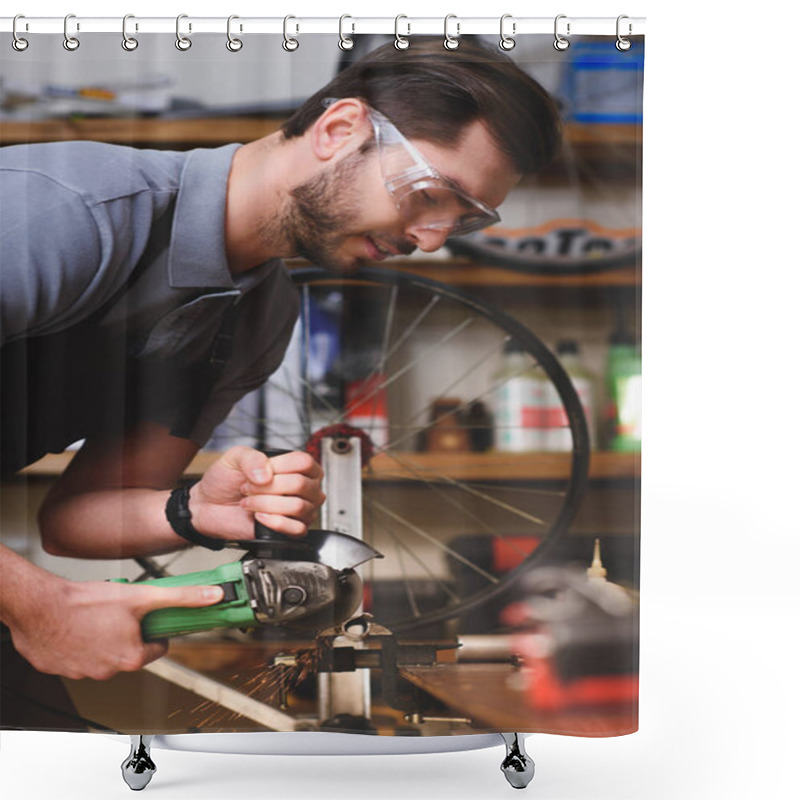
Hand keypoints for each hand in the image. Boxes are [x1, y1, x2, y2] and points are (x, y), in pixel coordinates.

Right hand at [8, 578, 223, 680]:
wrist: (41, 606)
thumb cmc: (88, 603)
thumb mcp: (143, 595)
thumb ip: (182, 597)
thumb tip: (213, 596)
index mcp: (132, 657)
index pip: (157, 647)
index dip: (154, 629)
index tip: (145, 617)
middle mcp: (109, 671)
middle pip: (130, 650)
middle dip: (128, 631)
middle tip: (118, 612)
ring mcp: (82, 673)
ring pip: (103, 653)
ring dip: (103, 638)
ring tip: (95, 617)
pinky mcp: (59, 669)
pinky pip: (76, 657)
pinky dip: (78, 643)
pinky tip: (76, 626)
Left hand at [191, 446, 324, 538]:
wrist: (211, 506)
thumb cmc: (227, 481)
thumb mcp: (235, 458)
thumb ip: (252, 457)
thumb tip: (267, 475)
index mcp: (297, 467)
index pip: (303, 463)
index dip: (279, 466)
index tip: (259, 471)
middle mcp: (305, 488)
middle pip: (301, 484)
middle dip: (268, 487)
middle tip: (249, 488)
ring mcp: (302, 510)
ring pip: (298, 507)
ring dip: (266, 504)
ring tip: (250, 502)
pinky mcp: (293, 531)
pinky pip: (297, 529)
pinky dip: (275, 522)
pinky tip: (260, 517)